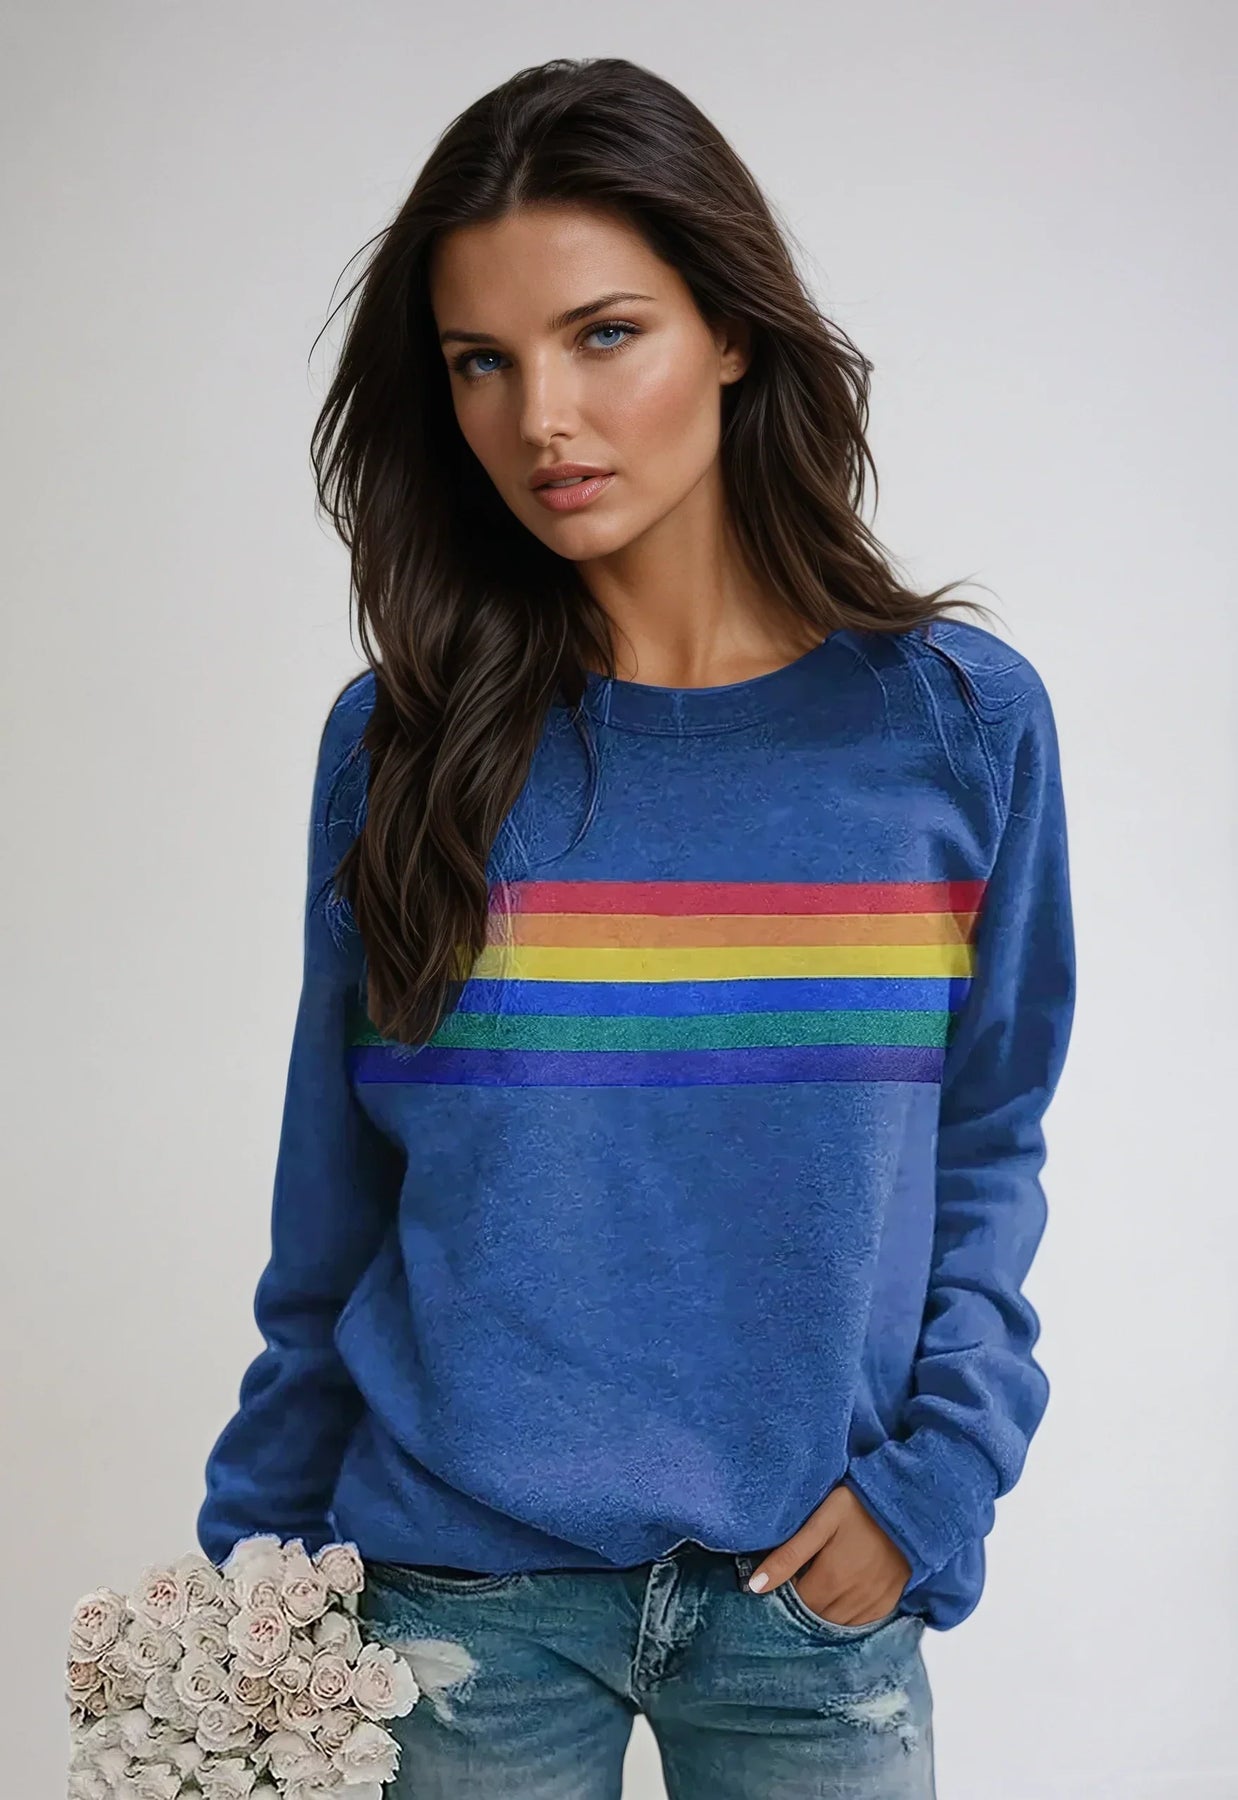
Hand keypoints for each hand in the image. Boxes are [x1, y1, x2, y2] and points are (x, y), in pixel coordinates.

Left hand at [745, 1483, 910, 1624]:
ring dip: (823, 1612)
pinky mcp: (890, 1602)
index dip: (784, 1595)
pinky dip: (846, 1615)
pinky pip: (861, 1623)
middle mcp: (854, 1599)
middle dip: (802, 1605)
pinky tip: (840, 1596)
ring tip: (817, 1587)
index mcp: (832, 1579)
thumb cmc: (860, 1504)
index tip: (780, 1579)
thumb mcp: (821, 1521)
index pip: (796, 1607)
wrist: (906, 1501)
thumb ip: (789, 1554)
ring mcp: (875, 1603)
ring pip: (837, 1625)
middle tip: (797, 1581)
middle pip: (816, 1619)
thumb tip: (756, 1586)